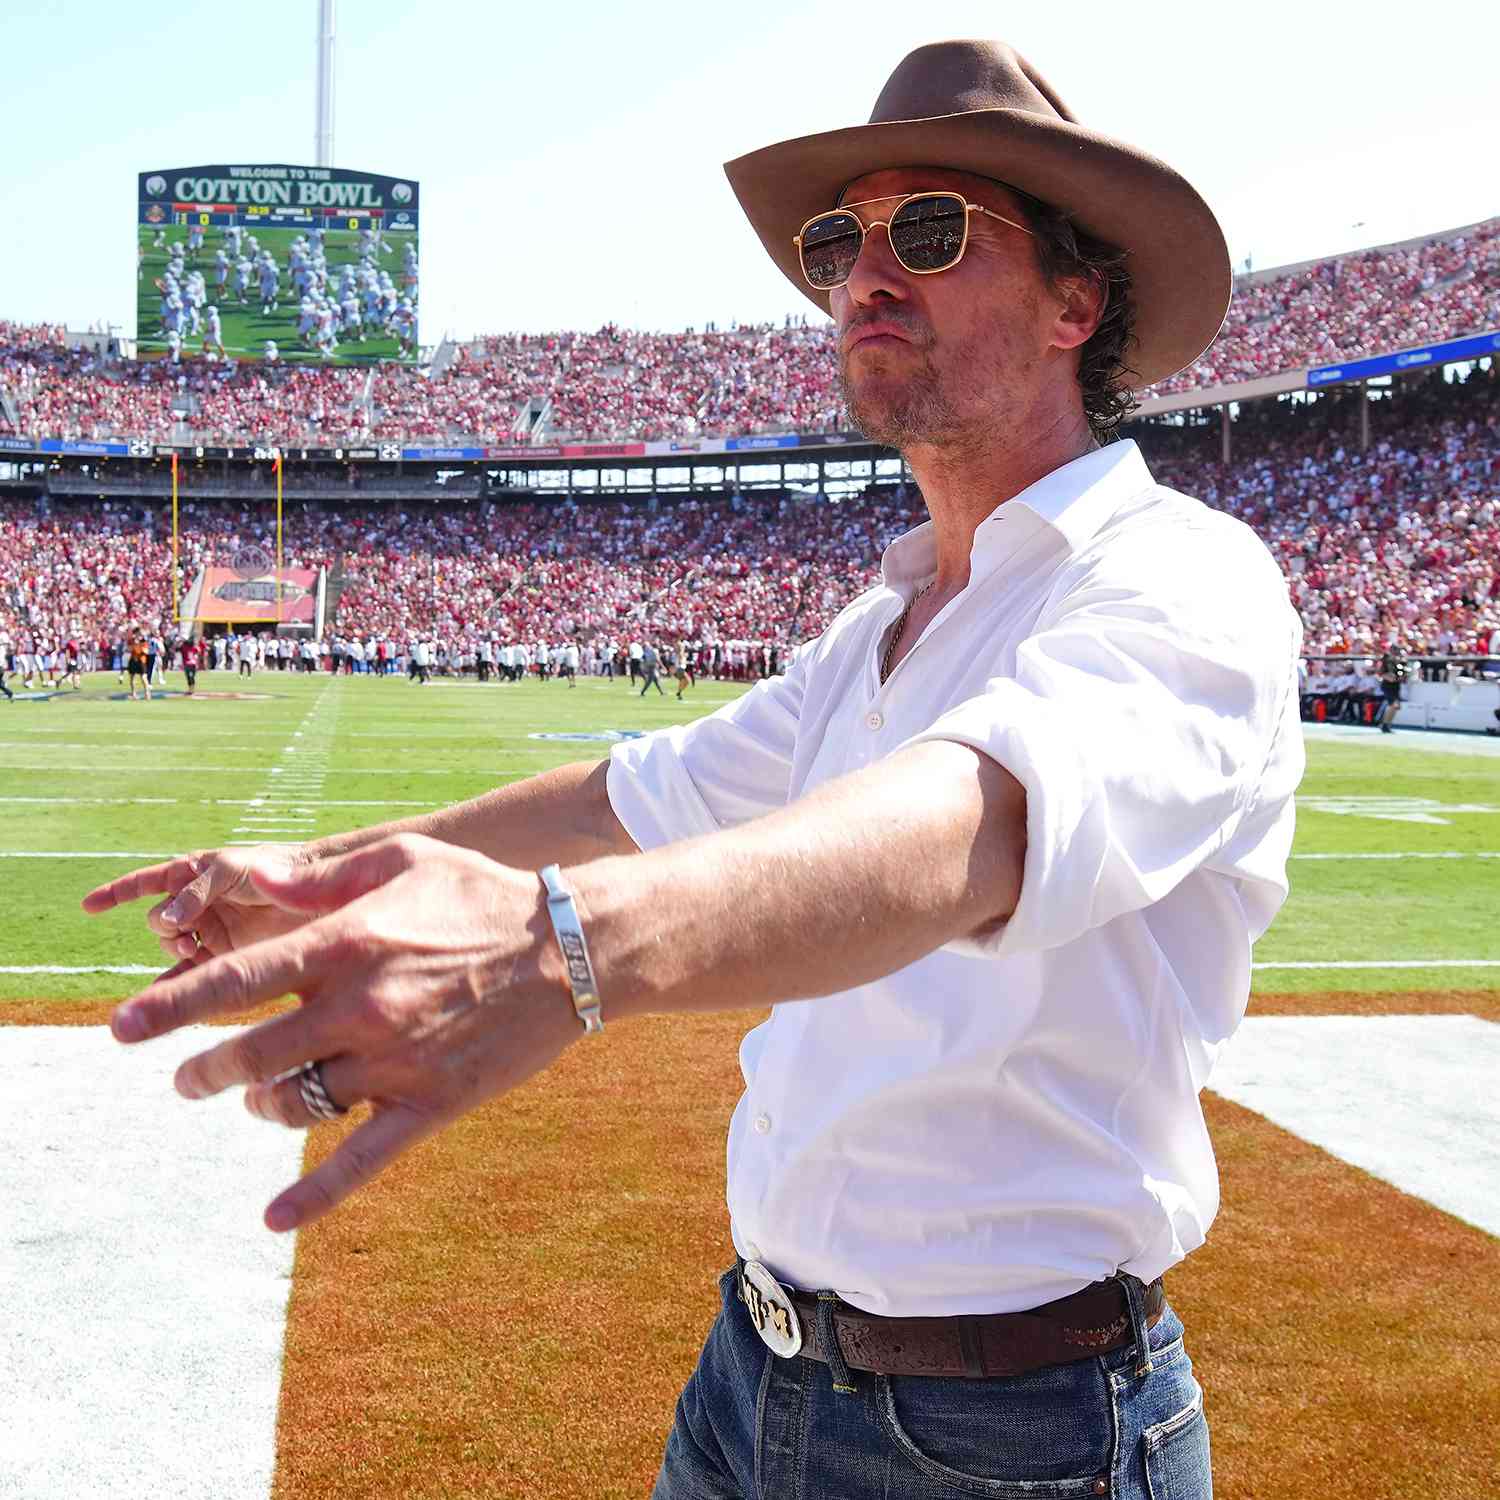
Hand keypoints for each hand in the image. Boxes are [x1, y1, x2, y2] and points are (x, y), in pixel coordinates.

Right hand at [82, 843, 317, 966]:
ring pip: (172, 947)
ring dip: (173, 950)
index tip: (89, 906)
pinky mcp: (226, 955)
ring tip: (189, 948)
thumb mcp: (232, 869)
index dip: (118, 892)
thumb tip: (166, 917)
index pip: (148, 882)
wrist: (318, 894)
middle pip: (158, 921)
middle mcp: (197, 904)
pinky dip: (175, 986)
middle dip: (164, 924)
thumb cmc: (275, 869)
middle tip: (185, 927)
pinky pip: (191, 972)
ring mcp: (210, 931)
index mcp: (194, 876)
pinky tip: (158, 1001)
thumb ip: (197, 890)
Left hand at [106, 834, 579, 1232]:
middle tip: (188, 1078)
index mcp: (346, 942)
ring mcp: (396, 1059)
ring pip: (296, 1104)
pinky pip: (361, 1161)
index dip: (169, 1007)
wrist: (571, 949)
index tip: (122, 1028)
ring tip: (251, 1103)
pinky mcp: (432, 1101)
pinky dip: (313, 1196)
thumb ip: (321, 878)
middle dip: (202, 1072)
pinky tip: (273, 1220)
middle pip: (250, 1054)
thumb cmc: (482, 894)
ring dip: (257, 1110)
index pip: (234, 980)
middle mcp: (360, 1005)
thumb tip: (253, 880)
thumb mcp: (401, 860)